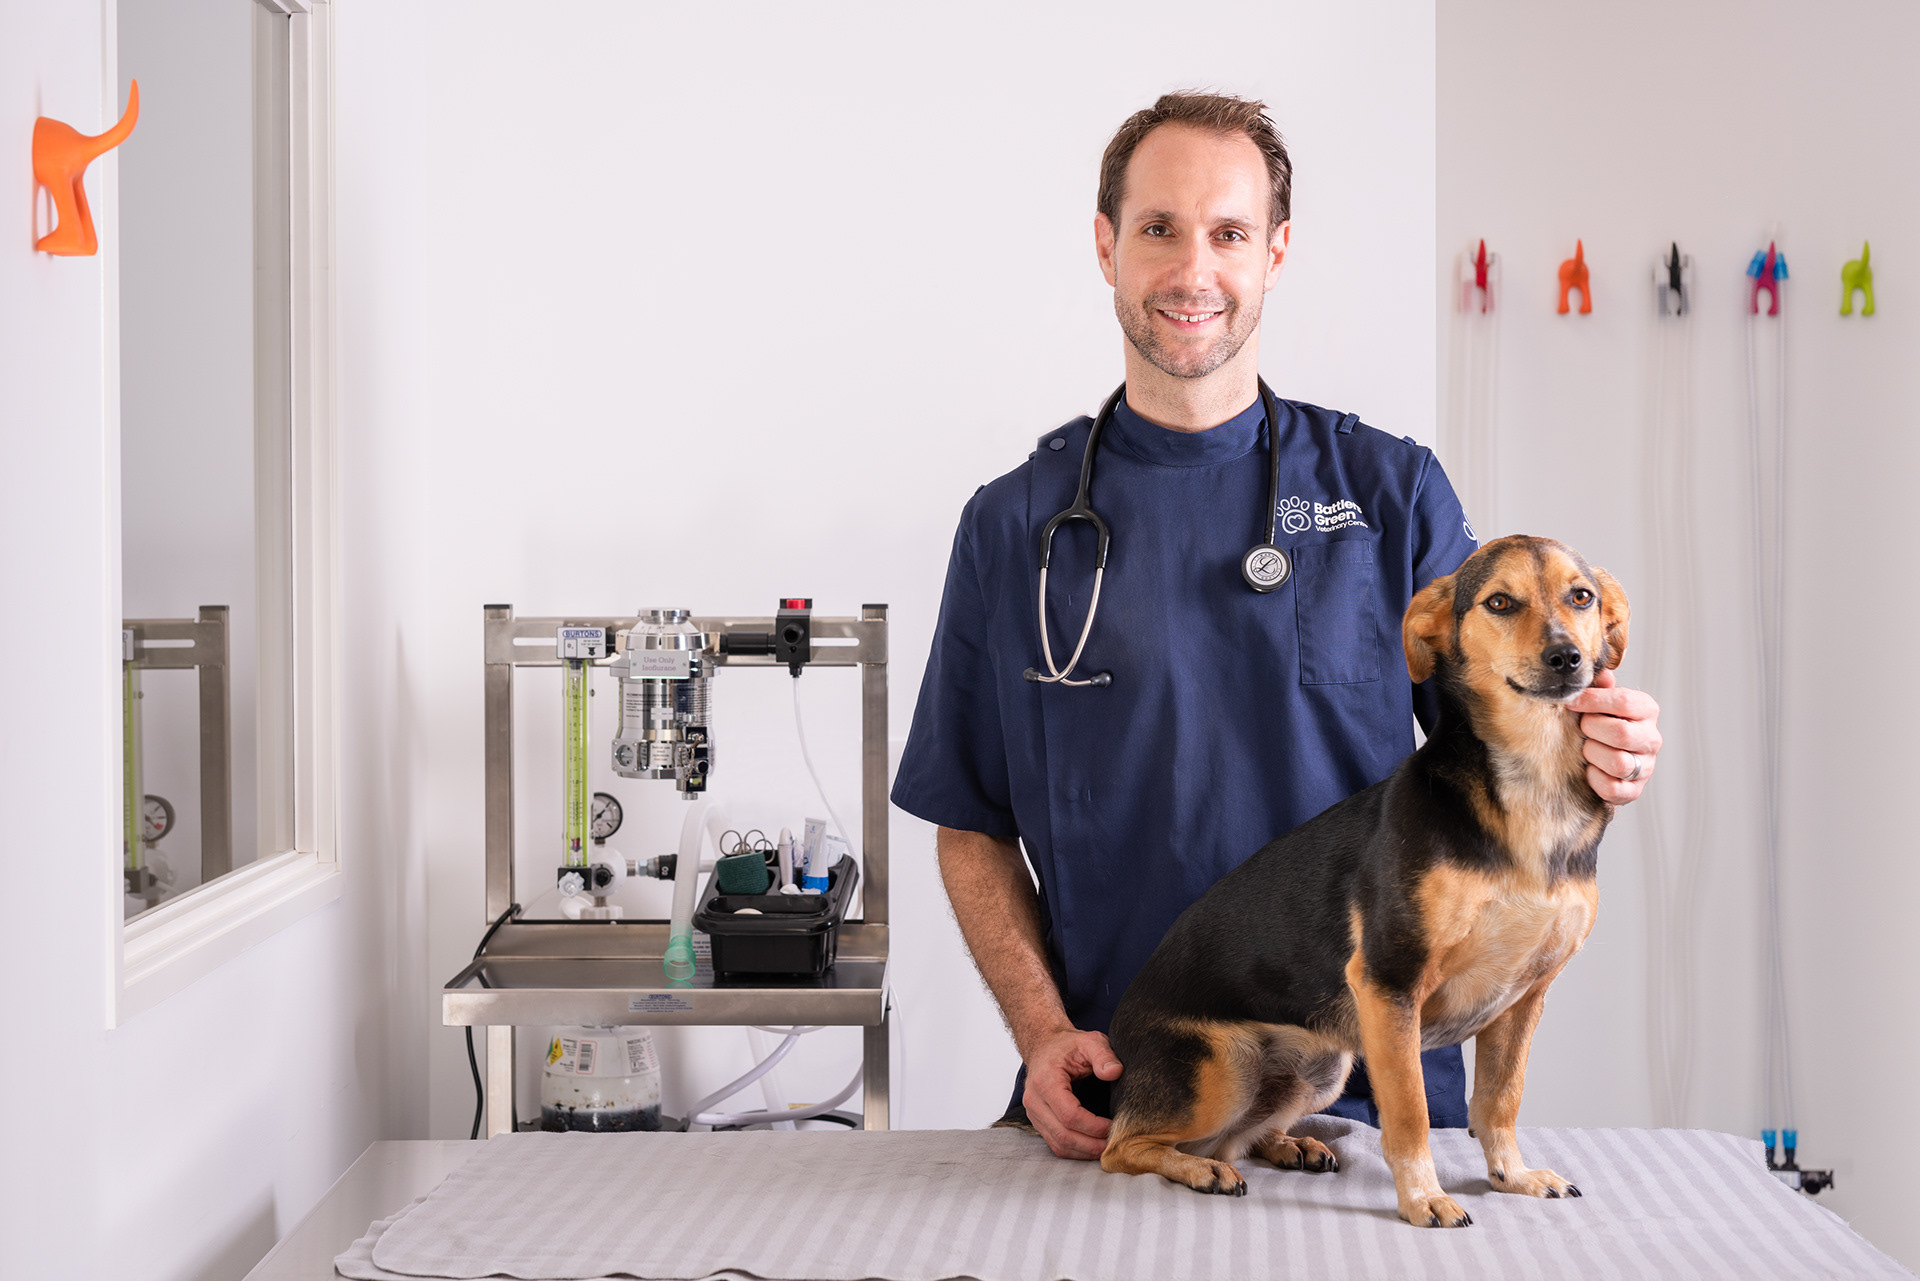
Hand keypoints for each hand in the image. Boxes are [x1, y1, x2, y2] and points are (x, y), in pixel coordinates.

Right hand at [1021, 1028, 1122, 1158]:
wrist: (1045, 1046)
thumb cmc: (1068, 1046)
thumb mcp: (1090, 1041)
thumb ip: (1103, 1055)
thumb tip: (1114, 1072)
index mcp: (1046, 1080)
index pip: (1069, 1115)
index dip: (1093, 1126)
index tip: (1113, 1125)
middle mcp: (1034, 1100)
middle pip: (1063, 1135)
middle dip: (1091, 1144)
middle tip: (1115, 1144)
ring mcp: (1034, 1113)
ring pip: (1058, 1144)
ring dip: (1084, 1152)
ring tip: (1107, 1147)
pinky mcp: (1038, 1121)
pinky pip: (1055, 1144)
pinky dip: (1076, 1151)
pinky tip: (1093, 1146)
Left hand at [1567, 668, 1661, 803]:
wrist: (1602, 760)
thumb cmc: (1599, 723)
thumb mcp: (1599, 701)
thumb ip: (1599, 686)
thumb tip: (1600, 673)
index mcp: (1646, 710)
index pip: (1623, 701)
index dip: (1592, 701)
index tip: (1571, 702)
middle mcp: (1651, 738)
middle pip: (1621, 734)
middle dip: (1591, 730)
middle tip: (1581, 729)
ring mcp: (1646, 766)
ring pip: (1618, 763)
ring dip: (1592, 755)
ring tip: (1585, 750)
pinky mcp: (1634, 790)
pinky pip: (1612, 788)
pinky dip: (1594, 779)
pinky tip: (1590, 770)